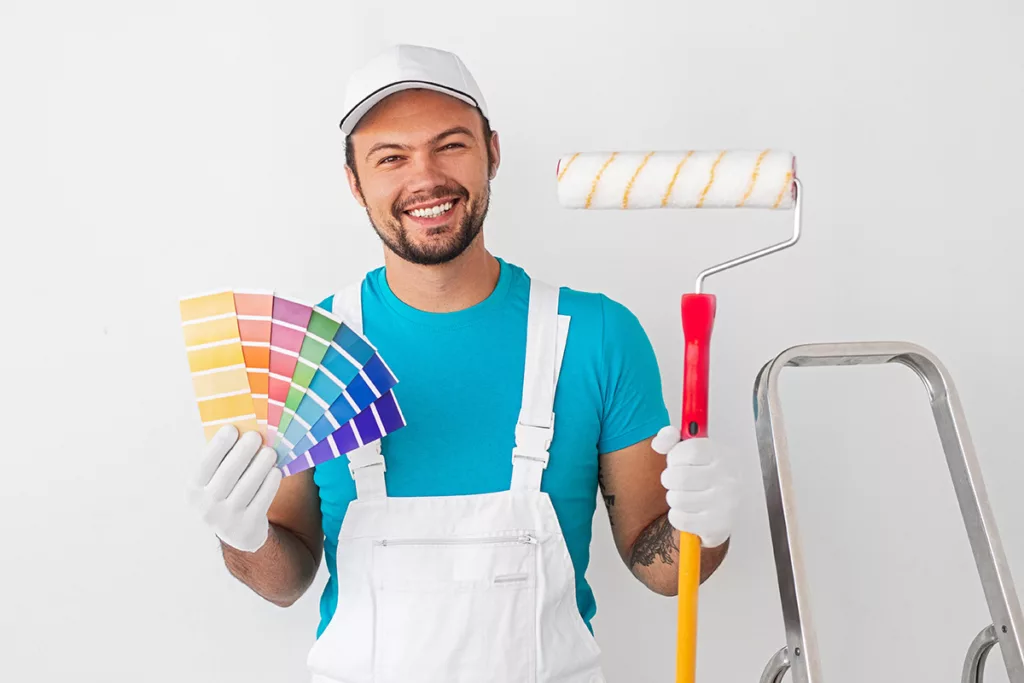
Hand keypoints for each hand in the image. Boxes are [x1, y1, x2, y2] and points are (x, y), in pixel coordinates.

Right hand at [187, 425, 281, 552]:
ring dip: (260, 466)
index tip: (232, 428)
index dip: (218, 446)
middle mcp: (205, 507)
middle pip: (227, 474)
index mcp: (193, 490)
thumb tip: (242, 429)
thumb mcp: (215, 480)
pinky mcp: (246, 528)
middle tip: (256, 436)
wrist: (237, 531)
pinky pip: (261, 501)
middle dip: (242, 452)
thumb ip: (222, 460)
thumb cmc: (227, 493)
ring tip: (270, 452)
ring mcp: (226, 519)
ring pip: (246, 487)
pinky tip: (276, 472)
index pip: (204, 465)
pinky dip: (269, 484)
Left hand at [652, 426, 737, 547]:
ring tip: (684, 496)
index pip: (690, 450)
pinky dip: (677, 516)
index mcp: (723, 455)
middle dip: (669, 479)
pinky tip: (687, 511)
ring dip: (674, 498)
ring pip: (677, 499)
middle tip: (676, 481)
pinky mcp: (718, 524)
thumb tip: (659, 442)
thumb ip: (673, 441)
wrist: (730, 510)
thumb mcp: (694, 453)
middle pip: (679, 476)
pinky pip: (680, 519)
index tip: (677, 460)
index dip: (676, 456)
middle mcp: (728, 477)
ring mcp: (725, 502)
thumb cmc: (708, 478)